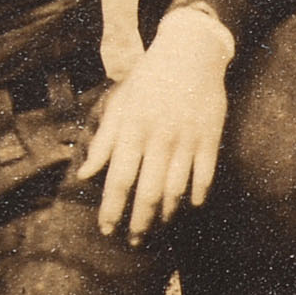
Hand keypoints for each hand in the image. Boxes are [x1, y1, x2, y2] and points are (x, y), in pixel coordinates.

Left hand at [78, 5, 232, 243]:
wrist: (190, 53)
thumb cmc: (149, 80)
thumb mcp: (119, 104)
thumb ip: (103, 141)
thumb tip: (85, 174)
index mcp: (132, 130)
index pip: (118, 179)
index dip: (111, 209)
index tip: (106, 229)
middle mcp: (158, 138)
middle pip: (148, 191)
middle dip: (139, 221)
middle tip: (133, 241)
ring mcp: (187, 138)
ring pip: (176, 187)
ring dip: (167, 212)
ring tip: (159, 226)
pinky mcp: (210, 136)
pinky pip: (205, 174)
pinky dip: (197, 193)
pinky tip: (190, 205)